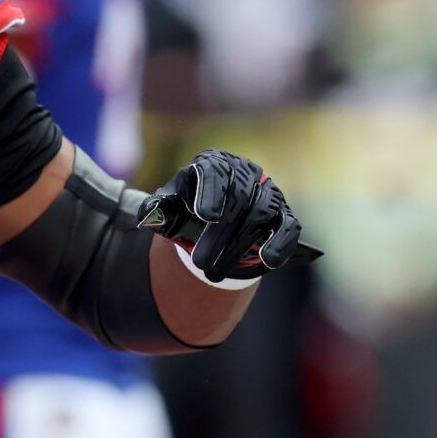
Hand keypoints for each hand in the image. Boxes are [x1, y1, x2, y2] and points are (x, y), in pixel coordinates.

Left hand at [137, 149, 314, 282]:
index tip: (206, 216)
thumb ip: (157, 209)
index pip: (215, 172)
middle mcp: (245, 172)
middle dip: (218, 235)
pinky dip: (280, 243)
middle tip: (199, 264)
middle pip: (237, 199)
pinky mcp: (284, 214)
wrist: (212, 216)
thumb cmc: (187, 207)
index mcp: (213, 163)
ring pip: (260, 215)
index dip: (211, 193)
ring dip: (238, 247)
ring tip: (215, 274)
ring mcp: (267, 192)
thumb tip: (147, 216)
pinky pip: (288, 227)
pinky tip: (269, 261)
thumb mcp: (168, 206)